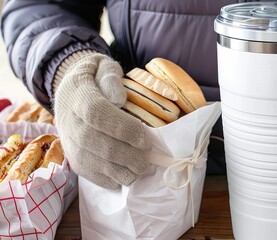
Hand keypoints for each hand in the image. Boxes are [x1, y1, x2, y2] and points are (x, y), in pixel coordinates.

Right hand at [54, 51, 148, 188]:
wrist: (70, 93)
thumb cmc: (95, 78)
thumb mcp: (102, 67)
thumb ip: (111, 78)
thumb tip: (119, 98)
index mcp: (78, 95)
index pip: (96, 114)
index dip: (122, 128)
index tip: (144, 137)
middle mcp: (70, 121)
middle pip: (96, 143)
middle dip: (126, 155)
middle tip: (148, 158)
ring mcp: (70, 143)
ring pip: (93, 163)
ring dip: (121, 170)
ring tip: (141, 168)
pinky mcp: (75, 160)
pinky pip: (91, 175)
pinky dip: (112, 180)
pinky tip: (128, 175)